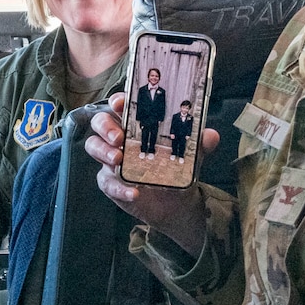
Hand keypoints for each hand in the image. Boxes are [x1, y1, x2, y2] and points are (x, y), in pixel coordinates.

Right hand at [83, 93, 216, 256]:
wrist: (176, 203)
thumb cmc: (177, 169)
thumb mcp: (191, 155)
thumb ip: (199, 144)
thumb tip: (210, 135)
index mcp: (137, 124)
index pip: (121, 106)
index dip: (118, 101)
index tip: (120, 104)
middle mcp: (120, 138)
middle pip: (100, 123)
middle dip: (106, 127)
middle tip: (118, 138)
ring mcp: (112, 159)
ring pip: (94, 147)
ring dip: (103, 152)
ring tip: (118, 160)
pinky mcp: (110, 181)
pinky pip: (106, 181)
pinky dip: (118, 187)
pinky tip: (133, 192)